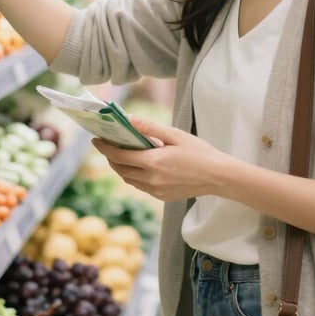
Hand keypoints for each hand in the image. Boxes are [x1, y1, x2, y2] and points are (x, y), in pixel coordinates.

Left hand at [92, 115, 229, 202]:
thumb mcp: (175, 135)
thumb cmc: (199, 152)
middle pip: (120, 169)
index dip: (104, 147)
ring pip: (128, 179)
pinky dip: (133, 174)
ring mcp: (156, 190)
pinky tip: (138, 164)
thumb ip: (150, 128)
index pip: (119, 155)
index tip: (95, 139)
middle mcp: (151, 179)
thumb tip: (129, 119)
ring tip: (119, 153)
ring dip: (120, 167)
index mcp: (153, 162)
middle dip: (110, 156)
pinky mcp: (161, 197)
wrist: (219, 177)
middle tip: (106, 144)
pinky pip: (140, 185)